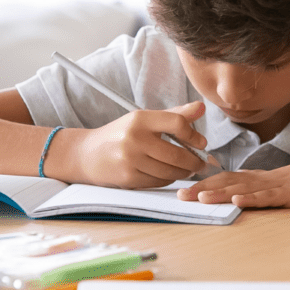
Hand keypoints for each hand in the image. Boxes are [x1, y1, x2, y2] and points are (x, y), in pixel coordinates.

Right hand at [68, 101, 209, 187]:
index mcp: (140, 119)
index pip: (177, 123)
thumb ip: (174, 114)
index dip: (193, 135)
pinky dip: (169, 179)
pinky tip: (169, 174)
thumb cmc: (121, 134)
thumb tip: (202, 107)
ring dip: (184, 172)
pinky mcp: (128, 178)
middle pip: (178, 154)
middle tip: (202, 162)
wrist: (88, 154)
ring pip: (170, 171)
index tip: (201, 142)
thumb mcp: (144, 119)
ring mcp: (130, 159)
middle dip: (195, 161)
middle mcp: (134, 138)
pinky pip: (159, 182)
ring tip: (188, 169)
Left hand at [176, 153, 289, 207]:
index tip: (184, 190)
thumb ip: (267, 192)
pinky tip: (238, 199)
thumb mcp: (287, 188)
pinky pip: (271, 196)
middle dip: (203, 187)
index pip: (228, 179)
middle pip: (229, 181)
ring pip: (245, 187)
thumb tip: (246, 198)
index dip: (205, 183)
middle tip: (179, 195)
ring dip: (221, 192)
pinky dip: (253, 197)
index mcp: (263, 179)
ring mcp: (279, 185)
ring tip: (200, 197)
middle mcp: (266, 179)